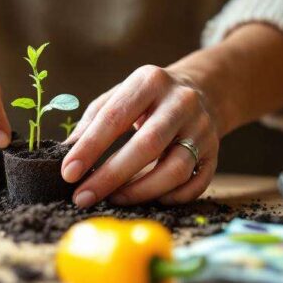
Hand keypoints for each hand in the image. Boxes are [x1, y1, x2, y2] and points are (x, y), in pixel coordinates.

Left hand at [62, 65, 220, 206]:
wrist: (201, 90)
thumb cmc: (147, 99)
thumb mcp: (119, 96)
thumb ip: (93, 121)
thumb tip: (66, 152)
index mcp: (150, 82)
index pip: (115, 117)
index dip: (90, 147)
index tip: (68, 173)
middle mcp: (181, 102)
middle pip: (147, 145)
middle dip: (111, 176)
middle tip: (83, 197)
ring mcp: (202, 128)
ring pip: (176, 169)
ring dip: (141, 191)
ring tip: (113, 199)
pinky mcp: (215, 152)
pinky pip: (196, 183)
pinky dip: (172, 197)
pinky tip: (150, 200)